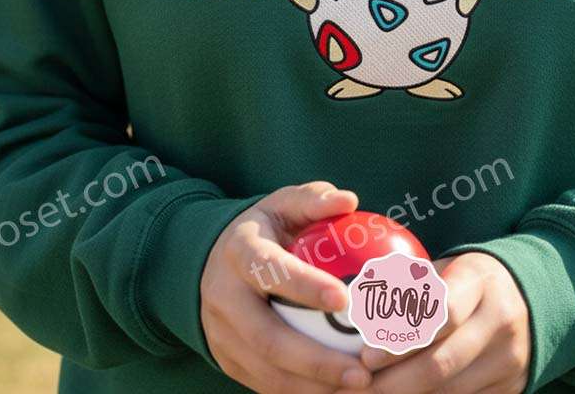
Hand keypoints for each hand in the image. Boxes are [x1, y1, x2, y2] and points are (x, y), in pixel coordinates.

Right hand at [201, 181, 372, 392]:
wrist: (213, 261)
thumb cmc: (266, 229)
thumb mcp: (283, 204)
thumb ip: (313, 199)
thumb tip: (348, 200)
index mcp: (239, 252)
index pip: (270, 270)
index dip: (305, 286)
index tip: (345, 299)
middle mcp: (224, 296)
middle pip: (266, 337)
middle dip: (315, 359)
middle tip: (360, 370)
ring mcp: (221, 333)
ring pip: (265, 371)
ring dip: (311, 386)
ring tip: (357, 386)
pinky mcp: (227, 360)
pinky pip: (264, 384)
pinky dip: (300, 392)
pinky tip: (337, 392)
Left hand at [351, 252, 530, 393]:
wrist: (529, 295)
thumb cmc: (467, 281)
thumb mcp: (443, 269)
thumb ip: (404, 286)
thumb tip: (350, 304)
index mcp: (479, 281)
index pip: (441, 314)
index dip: (401, 339)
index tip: (366, 356)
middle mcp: (500, 320)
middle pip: (442, 362)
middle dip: (395, 381)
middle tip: (358, 387)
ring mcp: (509, 358)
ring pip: (451, 390)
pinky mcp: (512, 386)